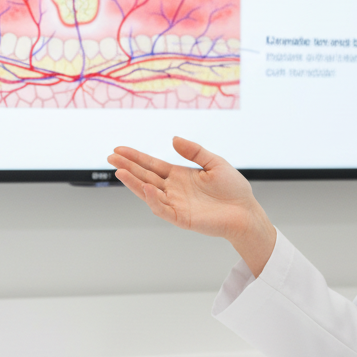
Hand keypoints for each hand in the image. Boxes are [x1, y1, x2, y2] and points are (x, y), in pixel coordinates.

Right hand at [108, 136, 276, 274]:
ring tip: (119, 171)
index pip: (152, 165)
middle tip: (111, 157)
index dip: (136, 157)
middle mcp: (174, 189)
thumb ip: (194, 151)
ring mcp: (175, 204)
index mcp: (180, 176)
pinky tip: (145, 187)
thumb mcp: (215, 162)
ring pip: (149, 192)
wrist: (246, 212)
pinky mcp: (181, 218)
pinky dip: (152, 199)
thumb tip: (173, 139)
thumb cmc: (234, 190)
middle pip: (145, 176)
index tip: (119, 150)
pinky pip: (162, 208)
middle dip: (128, 167)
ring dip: (134, 183)